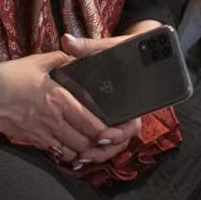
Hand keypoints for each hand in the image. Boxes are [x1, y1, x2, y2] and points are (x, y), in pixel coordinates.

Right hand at [0, 49, 133, 166]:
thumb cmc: (12, 76)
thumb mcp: (40, 61)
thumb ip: (64, 59)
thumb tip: (79, 57)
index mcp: (59, 100)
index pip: (90, 122)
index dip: (106, 132)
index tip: (116, 133)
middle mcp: (54, 120)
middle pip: (85, 142)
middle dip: (101, 146)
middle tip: (111, 143)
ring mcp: (43, 134)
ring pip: (73, 152)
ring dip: (87, 153)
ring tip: (97, 148)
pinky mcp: (34, 141)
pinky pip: (57, 154)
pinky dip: (69, 156)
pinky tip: (76, 151)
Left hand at [57, 34, 142, 161]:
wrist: (133, 52)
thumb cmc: (121, 50)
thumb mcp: (106, 46)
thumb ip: (87, 46)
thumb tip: (68, 41)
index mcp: (133, 98)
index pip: (132, 124)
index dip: (119, 134)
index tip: (103, 135)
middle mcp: (128, 112)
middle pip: (122, 141)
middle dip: (106, 150)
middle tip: (87, 154)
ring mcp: (119, 118)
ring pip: (114, 145)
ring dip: (100, 153)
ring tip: (81, 158)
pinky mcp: (108, 121)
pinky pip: (106, 141)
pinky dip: (96, 149)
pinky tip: (79, 155)